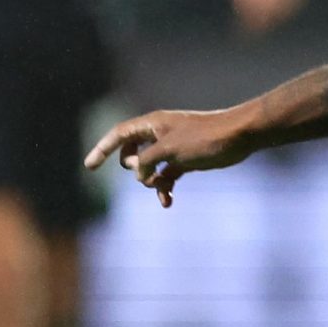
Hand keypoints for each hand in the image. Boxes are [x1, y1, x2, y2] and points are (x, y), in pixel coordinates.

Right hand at [83, 107, 251, 206]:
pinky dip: (164, 187)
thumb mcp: (168, 150)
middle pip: (132, 153)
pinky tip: (168, 202)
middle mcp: (159, 134)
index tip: (88, 167)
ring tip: (163, 189)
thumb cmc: (205, 138)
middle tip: (148, 174)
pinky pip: (165, 176)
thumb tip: (137, 173)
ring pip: (149, 168)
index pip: (119, 134)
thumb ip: (145, 161)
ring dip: (150, 182)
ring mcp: (172, 148)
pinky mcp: (185, 160)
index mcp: (152, 124)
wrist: (239, 137)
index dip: (102, 149)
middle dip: (134, 170)